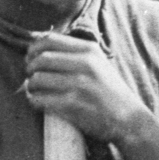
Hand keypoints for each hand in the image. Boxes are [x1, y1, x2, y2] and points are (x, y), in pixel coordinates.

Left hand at [25, 32, 143, 144]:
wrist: (129, 119)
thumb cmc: (110, 92)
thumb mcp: (99, 64)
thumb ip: (76, 54)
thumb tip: (41, 48)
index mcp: (90, 50)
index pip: (49, 40)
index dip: (34, 49)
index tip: (32, 58)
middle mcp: (85, 64)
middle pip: (40, 59)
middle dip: (29, 68)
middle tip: (31, 77)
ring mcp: (79, 84)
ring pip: (37, 79)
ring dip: (30, 86)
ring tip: (35, 90)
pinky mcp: (72, 104)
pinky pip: (39, 99)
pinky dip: (34, 101)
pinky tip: (39, 102)